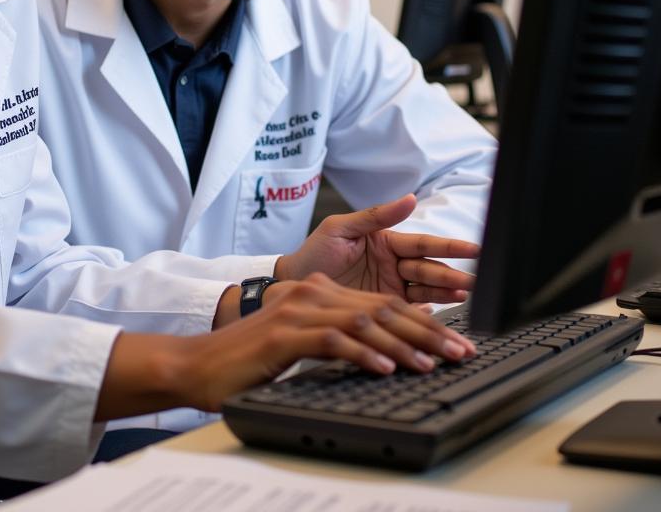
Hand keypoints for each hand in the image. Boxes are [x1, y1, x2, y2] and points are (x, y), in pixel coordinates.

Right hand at [96, 273, 475, 418]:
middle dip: (427, 331)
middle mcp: (312, 293)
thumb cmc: (250, 360)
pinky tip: (387, 367)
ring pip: (364, 321)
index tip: (455, 343)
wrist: (200, 365)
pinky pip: (334, 339)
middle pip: (382, 308)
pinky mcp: (284, 333)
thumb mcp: (302, 342)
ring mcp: (298, 311)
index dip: (423, 322)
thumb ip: (338, 338)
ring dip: (404, 344)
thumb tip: (383, 354)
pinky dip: (364, 353)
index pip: (382, 304)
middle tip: (460, 352)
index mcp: (319, 292)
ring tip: (434, 362)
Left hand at [273, 194, 479, 304]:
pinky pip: (411, 310)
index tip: (474, 248)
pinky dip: (427, 313)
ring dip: (447, 293)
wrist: (292, 285)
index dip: (449, 246)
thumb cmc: (314, 253)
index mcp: (386, 241)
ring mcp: (391, 287)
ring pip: (426, 290)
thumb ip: (376, 216)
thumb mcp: (340, 229)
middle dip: (452, 274)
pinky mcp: (385, 307)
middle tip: (474, 281)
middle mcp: (394, 264)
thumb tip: (409, 198)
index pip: (423, 244)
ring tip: (465, 295)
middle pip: (429, 269)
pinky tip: (440, 315)